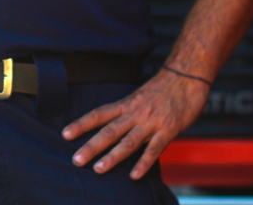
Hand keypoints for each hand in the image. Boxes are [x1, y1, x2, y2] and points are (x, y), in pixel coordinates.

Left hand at [62, 67, 209, 179]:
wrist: (187, 76)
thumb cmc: (163, 88)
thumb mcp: (139, 96)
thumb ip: (128, 112)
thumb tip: (115, 127)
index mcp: (126, 103)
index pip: (99, 114)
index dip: (81, 124)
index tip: (65, 134)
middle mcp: (135, 113)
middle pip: (109, 131)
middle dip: (91, 146)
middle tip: (76, 159)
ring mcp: (151, 122)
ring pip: (128, 142)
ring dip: (113, 156)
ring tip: (98, 169)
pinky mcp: (168, 130)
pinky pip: (154, 149)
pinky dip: (143, 162)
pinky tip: (134, 175)